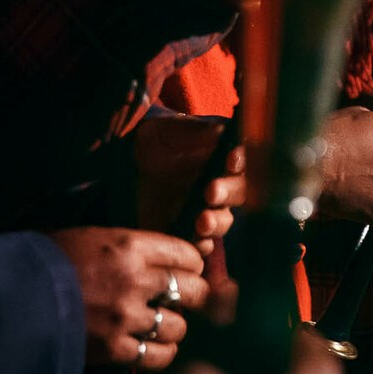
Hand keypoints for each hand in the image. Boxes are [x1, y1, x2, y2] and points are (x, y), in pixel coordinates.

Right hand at [48, 227, 209, 369]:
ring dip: (174, 326)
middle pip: (193, 290)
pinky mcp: (115, 348)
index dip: (192, 263)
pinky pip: (159, 355)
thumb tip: (157, 255)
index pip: (186, 254)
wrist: (14, 297)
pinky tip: (156, 346)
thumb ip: (127, 246)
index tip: (189, 269)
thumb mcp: (90, 236)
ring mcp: (127, 317)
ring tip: (163, 324)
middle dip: (193, 294)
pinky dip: (163, 353)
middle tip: (183, 298)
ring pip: (179, 326)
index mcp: (129, 246)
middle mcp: (135, 280)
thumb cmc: (48, 261)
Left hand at [135, 115, 238, 253]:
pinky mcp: (190, 231)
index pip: (243, 160)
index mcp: (224, 158)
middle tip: (211, 192)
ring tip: (201, 221)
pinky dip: (201, 244)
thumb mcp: (173, 129)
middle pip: (239, 193)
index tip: (231, 160)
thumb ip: (197, 130)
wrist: (130, 163)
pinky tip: (193, 241)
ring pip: (223, 221)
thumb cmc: (159, 140)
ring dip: (216, 223)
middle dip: (228, 193)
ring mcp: (207, 210)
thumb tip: (222, 129)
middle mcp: (222, 186)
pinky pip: (203, 244)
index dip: (242, 161)